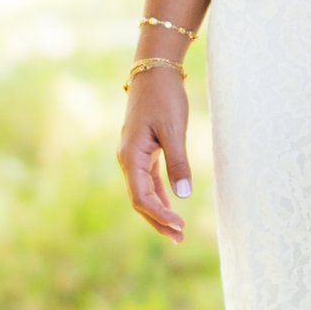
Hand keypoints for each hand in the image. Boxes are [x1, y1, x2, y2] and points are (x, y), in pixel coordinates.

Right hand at [118, 66, 192, 240]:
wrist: (154, 71)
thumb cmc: (164, 98)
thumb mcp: (174, 130)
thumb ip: (178, 162)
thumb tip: (183, 194)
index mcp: (130, 156)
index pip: (141, 196)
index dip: (159, 214)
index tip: (179, 225)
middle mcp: (127, 160)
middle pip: (140, 200)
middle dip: (158, 220)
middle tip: (180, 237)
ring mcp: (134, 156)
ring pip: (144, 193)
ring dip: (159, 212)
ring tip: (177, 232)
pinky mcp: (143, 151)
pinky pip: (149, 181)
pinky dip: (160, 196)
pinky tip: (171, 208)